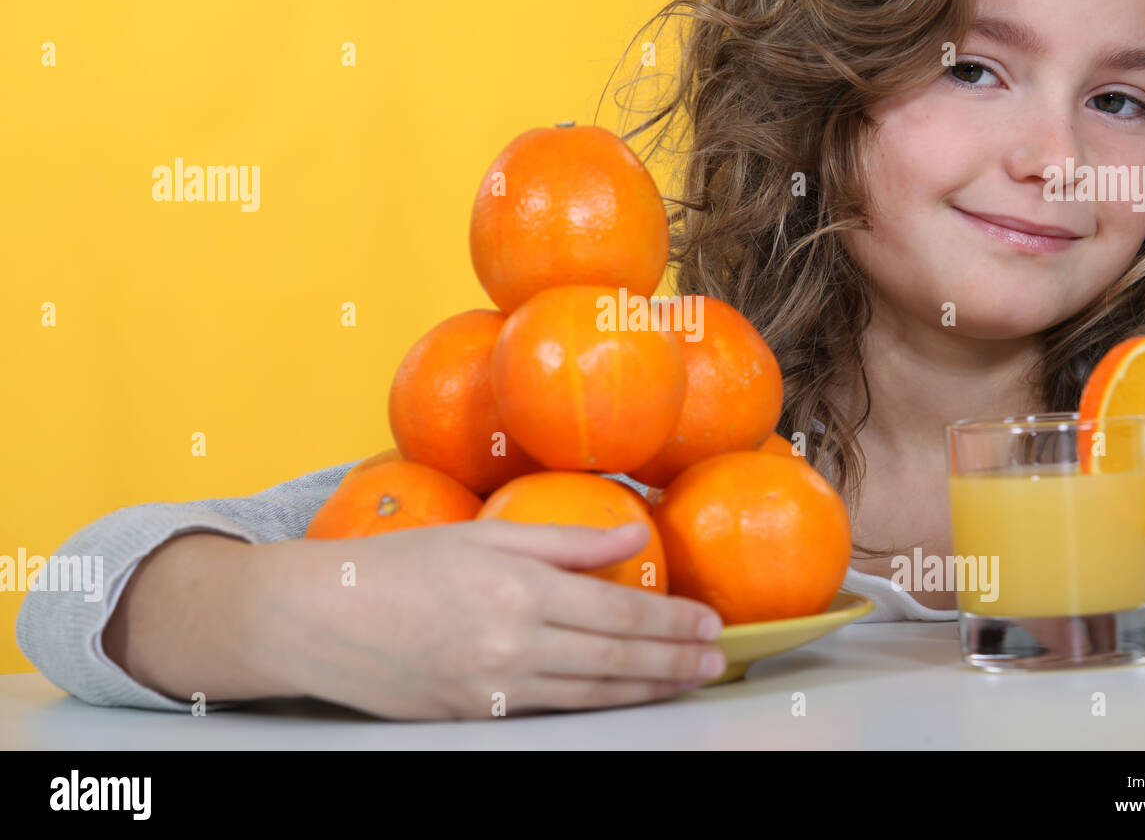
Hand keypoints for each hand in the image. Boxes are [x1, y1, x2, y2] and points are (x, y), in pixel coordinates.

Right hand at [253, 519, 726, 719]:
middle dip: (673, 659)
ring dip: (647, 687)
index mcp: (519, 589)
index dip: (670, 620)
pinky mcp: (478, 717)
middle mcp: (514, 643)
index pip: (617, 609)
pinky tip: (625, 695)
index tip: (708, 622)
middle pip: (615, 656)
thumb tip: (635, 532)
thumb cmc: (404, 564)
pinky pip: (554, 710)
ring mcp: (496, 688)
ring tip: (687, 680)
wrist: (324, 618)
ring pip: (592, 692)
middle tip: (715, 657)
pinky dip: (598, 703)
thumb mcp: (486, 533)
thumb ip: (566, 540)